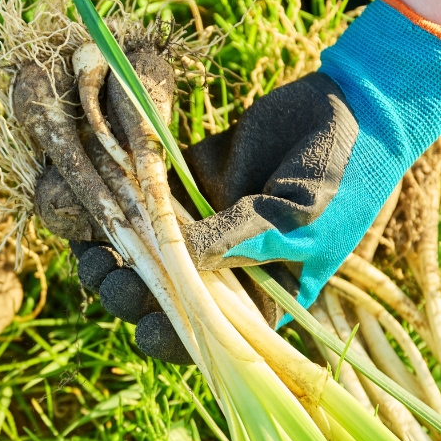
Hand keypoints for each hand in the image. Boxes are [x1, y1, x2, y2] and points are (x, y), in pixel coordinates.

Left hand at [46, 0, 440, 362]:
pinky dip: (113, 204)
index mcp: (259, 295)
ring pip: (140, 254)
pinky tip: (87, 202)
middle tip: (111, 275)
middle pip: (161, 299)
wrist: (354, 101)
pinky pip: (140, 202)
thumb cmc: (343, 175)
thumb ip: (235, 241)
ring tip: (90, 248)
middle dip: (129, 295)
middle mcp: (223, 267)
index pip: (206, 337)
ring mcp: (201, 225)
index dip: (170, 339)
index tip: (147, 324)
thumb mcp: (294, 218)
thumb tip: (172, 265)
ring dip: (109, 256)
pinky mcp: (185, 182)